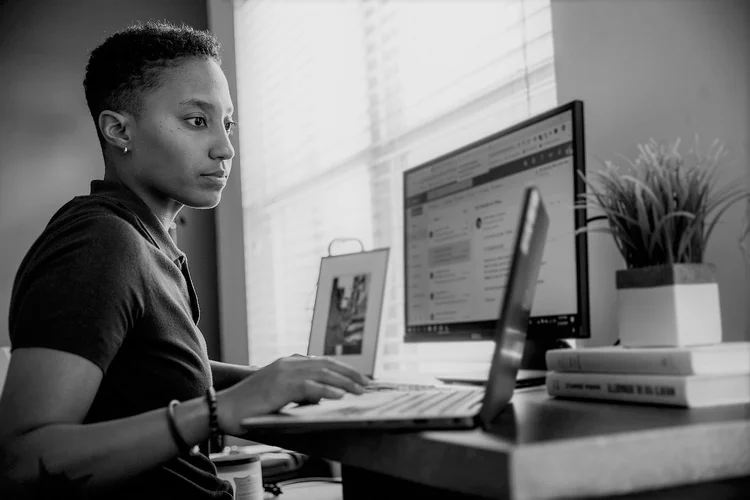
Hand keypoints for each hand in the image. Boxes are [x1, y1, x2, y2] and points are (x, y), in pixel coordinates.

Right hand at [215, 355, 368, 434]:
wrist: (223, 409)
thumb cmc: (249, 407)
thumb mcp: (278, 395)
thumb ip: (298, 392)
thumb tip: (320, 398)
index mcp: (288, 363)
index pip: (322, 363)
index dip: (343, 370)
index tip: (359, 378)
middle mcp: (289, 363)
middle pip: (327, 365)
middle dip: (350, 374)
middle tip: (367, 384)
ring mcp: (285, 373)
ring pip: (322, 374)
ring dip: (345, 382)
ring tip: (360, 391)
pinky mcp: (280, 386)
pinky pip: (309, 387)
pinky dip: (327, 391)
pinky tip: (339, 396)